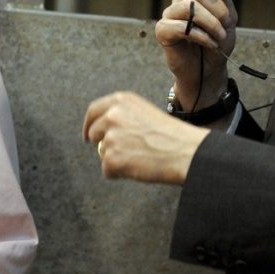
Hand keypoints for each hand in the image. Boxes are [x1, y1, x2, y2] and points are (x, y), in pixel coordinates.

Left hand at [83, 91, 208, 184]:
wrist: (186, 151)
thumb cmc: (171, 135)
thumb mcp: (144, 112)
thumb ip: (122, 116)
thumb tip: (104, 131)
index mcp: (121, 100)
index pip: (93, 111)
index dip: (89, 125)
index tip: (88, 135)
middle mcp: (112, 115)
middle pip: (94, 133)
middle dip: (105, 144)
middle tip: (127, 151)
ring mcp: (110, 136)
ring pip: (102, 152)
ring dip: (116, 158)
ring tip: (140, 157)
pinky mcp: (111, 158)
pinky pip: (108, 170)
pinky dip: (120, 173)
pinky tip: (138, 167)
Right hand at [156, 0, 237, 108]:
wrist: (209, 70)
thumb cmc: (217, 42)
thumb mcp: (228, 17)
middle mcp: (180, 0)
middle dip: (218, 9)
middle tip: (226, 26)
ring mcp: (170, 15)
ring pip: (189, 7)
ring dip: (211, 24)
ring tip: (218, 37)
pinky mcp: (163, 32)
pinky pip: (181, 27)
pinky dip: (201, 36)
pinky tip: (209, 43)